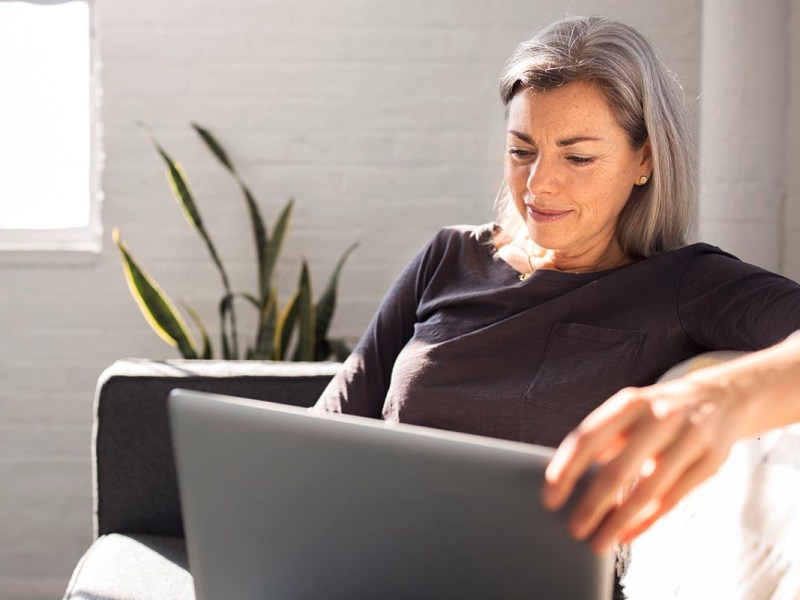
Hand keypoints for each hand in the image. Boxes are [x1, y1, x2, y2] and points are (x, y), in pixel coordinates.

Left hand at [540, 374, 746, 552]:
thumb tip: (566, 479)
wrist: (722, 396)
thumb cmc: (658, 412)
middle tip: (574, 530)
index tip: (550, 500)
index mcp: (629, 403)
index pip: (587, 438)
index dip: (565, 471)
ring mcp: (688, 438)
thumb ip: (603, 439)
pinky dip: (647, 521)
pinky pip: (672, 499)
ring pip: (647, 491)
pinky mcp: (710, 462)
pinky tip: (627, 534)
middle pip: (617, 470)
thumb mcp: (629, 411)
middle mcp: (658, 417)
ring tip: (599, 542)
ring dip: (618, 522)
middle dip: (591, 505)